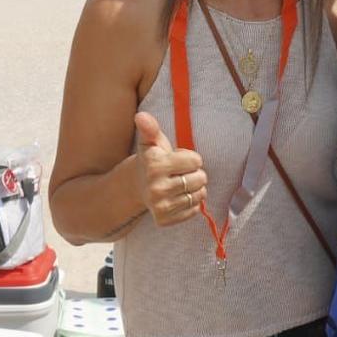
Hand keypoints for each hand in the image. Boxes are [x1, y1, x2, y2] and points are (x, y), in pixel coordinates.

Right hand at [134, 111, 207, 225]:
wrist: (136, 187)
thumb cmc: (150, 160)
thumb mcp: (151, 142)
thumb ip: (150, 128)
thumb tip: (141, 116)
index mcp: (155, 166)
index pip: (196, 161)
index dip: (191, 158)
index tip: (179, 159)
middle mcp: (156, 188)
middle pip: (200, 179)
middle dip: (195, 174)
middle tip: (181, 173)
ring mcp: (159, 206)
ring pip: (199, 195)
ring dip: (196, 189)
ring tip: (182, 184)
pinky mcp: (163, 220)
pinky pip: (194, 210)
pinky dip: (192, 204)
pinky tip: (180, 197)